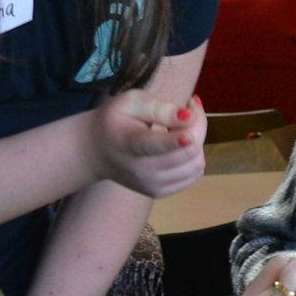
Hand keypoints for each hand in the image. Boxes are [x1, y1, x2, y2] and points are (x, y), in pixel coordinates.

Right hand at [88, 90, 206, 197]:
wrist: (97, 151)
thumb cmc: (116, 121)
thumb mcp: (131, 102)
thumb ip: (158, 107)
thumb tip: (187, 117)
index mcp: (131, 143)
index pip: (154, 145)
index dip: (175, 140)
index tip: (188, 136)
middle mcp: (142, 170)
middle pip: (188, 151)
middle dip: (198, 125)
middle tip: (189, 109)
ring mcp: (152, 185)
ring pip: (197, 164)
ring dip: (198, 142)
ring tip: (183, 128)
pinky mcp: (160, 192)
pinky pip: (194, 175)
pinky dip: (194, 157)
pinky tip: (181, 145)